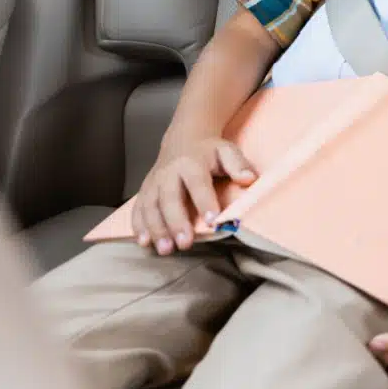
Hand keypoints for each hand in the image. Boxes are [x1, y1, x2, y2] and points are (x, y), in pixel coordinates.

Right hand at [132, 138, 255, 253]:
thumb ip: (238, 165)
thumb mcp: (227, 151)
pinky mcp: (145, 190)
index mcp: (191, 163)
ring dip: (155, 229)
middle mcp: (169, 172)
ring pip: (151, 206)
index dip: (205, 202)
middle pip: (170, 198)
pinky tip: (143, 242)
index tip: (213, 220)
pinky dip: (138, 225)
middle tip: (184, 243)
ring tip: (164, 249)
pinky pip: (138, 208)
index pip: (198, 184)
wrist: (183, 139)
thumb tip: (249, 179)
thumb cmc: (209, 151)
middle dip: (176, 222)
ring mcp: (154, 182)